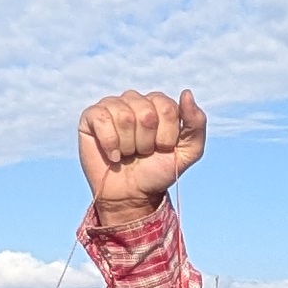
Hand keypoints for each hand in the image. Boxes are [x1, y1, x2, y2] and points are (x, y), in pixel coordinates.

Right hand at [79, 85, 207, 229]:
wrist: (131, 195)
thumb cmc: (157, 171)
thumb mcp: (188, 152)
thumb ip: (196, 123)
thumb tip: (186, 92)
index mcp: (158, 104)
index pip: (167, 108)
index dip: (166, 136)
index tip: (162, 148)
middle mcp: (135, 100)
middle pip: (146, 113)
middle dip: (146, 142)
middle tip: (142, 153)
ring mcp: (112, 106)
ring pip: (124, 117)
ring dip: (129, 144)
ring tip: (128, 153)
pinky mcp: (91, 117)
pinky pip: (102, 119)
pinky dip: (110, 143)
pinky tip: (113, 154)